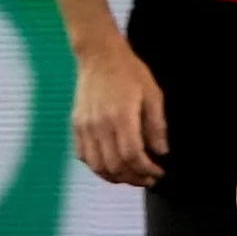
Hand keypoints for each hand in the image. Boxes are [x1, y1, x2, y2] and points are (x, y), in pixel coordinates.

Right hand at [72, 36, 166, 185]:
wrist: (99, 56)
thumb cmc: (130, 72)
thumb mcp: (153, 95)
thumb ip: (156, 126)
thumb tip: (161, 151)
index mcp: (121, 117)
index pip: (132, 155)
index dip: (146, 170)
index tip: (158, 172)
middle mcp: (99, 125)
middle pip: (114, 165)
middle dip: (134, 178)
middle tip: (149, 178)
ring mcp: (85, 126)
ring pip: (97, 165)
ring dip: (116, 177)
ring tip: (132, 177)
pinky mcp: (76, 125)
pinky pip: (83, 156)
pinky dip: (98, 167)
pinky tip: (112, 167)